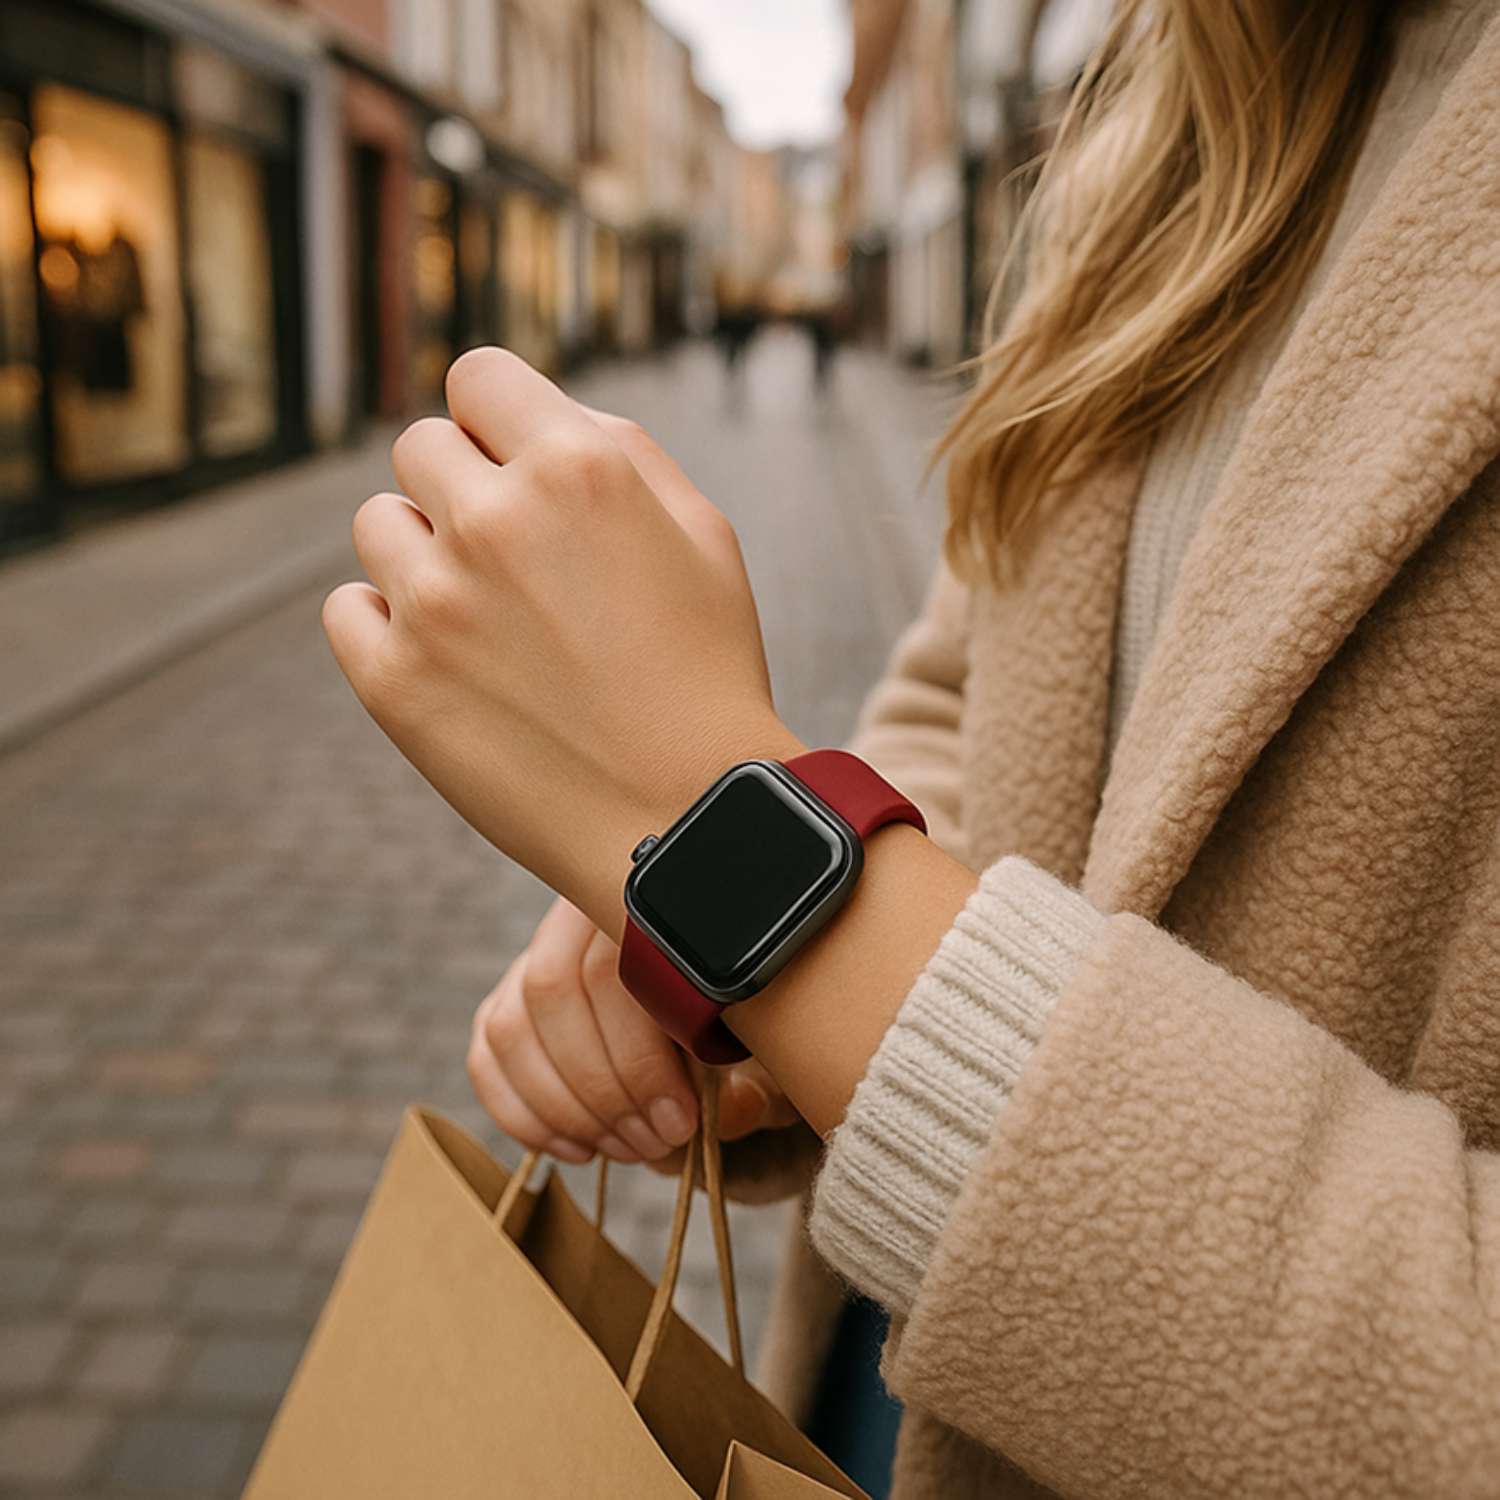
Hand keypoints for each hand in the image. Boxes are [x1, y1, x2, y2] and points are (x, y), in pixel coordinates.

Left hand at [324, 348, 801, 936]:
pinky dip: (385, 623)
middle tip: (515, 557)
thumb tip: (544, 415)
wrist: (687, 820)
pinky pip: (348, 608)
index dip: (496, 416)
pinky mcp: (393, 682)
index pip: (477, 377)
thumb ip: (621, 449)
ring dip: (422, 551)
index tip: (511, 458)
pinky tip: (448, 657)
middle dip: (463, 485)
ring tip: (488, 614)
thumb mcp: (704, 534)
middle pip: (420, 446)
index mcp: (577, 468)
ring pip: (377, 522)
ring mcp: (434, 603)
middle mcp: (494, 521)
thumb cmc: (708, 672)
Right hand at [468, 896, 800, 1163]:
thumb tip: (724, 1112)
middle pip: (555, 992)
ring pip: (514, 1027)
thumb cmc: (738, 1027)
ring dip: (565, 1108)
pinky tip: (580, 1147)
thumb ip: (749, 1078)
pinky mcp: (504, 1004)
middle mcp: (575, 917)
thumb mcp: (760, 1049)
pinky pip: (487, 1057)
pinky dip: (525, 1115)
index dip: (639, 1058)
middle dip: (603, 1090)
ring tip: (627, 1149)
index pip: (614, 969)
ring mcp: (532, 960)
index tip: (681, 1123)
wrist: (709, 1020)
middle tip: (655, 1145)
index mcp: (644, 903)